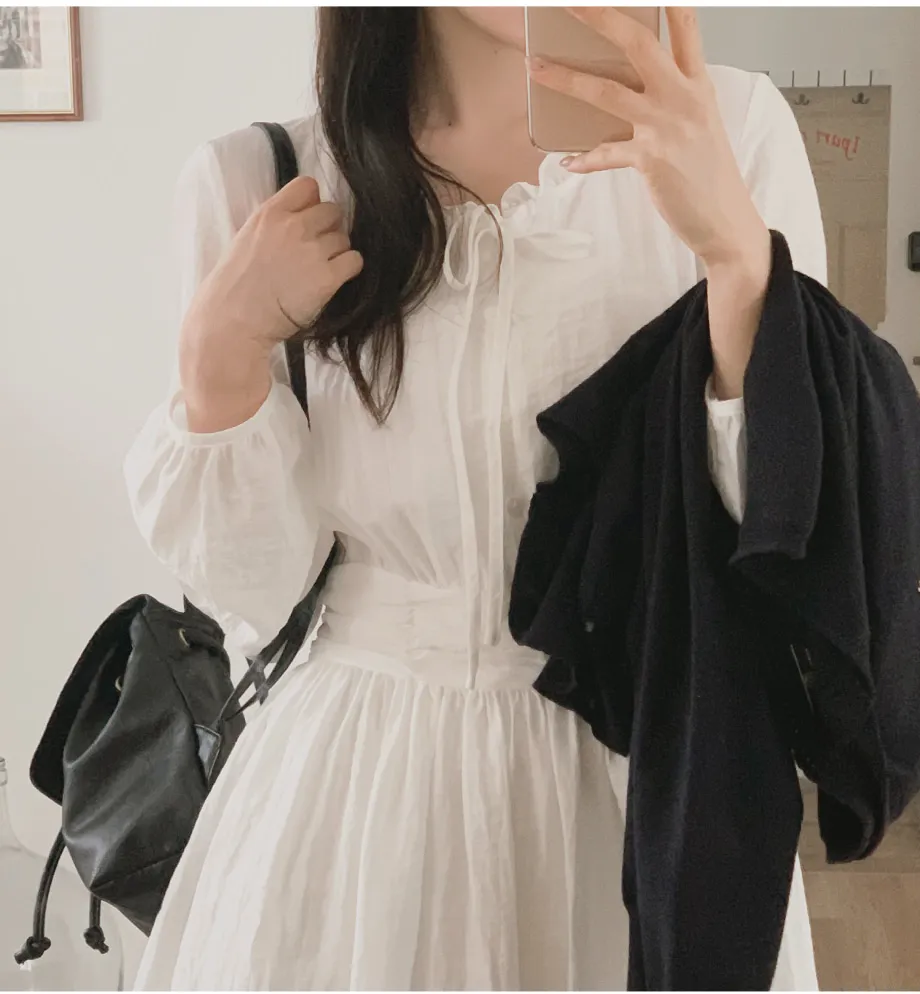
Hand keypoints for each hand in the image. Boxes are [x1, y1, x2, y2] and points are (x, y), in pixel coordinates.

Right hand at [184, 176, 362, 351]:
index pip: (307, 186)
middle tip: (317, 250)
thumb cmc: (235, 287)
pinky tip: (334, 280)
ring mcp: (312, 250)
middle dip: (328, 228)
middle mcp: (293, 226)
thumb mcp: (247, 239)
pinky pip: (354, 261)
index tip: (309, 220)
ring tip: (320, 270)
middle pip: (332, 211)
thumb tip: (301, 218)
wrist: (233, 321)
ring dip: (338, 252)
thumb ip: (274, 224)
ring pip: (344, 237)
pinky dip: (349, 269)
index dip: (313, 203)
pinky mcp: (328, 277)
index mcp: (270, 213)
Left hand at [526, 7, 768, 271]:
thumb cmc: (708, 172)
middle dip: (601, 18)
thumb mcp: (699, 121)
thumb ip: (672, 96)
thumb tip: (630, 86)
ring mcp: (665, 127)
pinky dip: (584, 159)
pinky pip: (605, 154)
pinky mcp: (650, 159)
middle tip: (571, 3)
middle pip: (638, 44)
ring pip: (607, 92)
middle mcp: (683, 97)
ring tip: (536, 68)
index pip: (686, 26)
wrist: (724, 218)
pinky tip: (567, 162)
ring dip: (567, 79)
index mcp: (697, 83)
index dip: (669, 2)